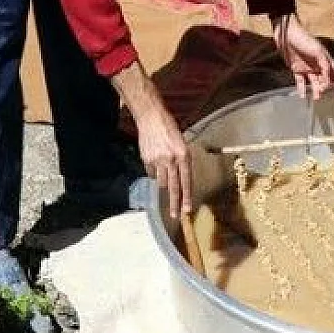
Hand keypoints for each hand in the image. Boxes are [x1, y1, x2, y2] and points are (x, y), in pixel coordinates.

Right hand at [112, 63, 192, 215]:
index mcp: (183, 154)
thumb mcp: (181, 143)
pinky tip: (155, 161)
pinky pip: (152, 173)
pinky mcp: (146, 160)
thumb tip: (180, 177)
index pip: (186, 180)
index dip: (186, 196)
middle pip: (173, 187)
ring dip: (163, 182)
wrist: (151, 116)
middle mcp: (171, 159)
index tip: (187, 209)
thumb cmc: (169, 127)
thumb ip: (182, 160)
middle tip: (175, 216)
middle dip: (174, 203)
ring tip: (164, 169)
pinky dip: (154, 172)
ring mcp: (158, 160)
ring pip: (161, 181)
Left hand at [270, 12, 333, 99]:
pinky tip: (303, 95)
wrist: (286, 35)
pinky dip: (302, 88)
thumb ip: (325, 65)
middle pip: (325, 79)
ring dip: (315, 90)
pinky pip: (300, 81)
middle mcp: (317, 64)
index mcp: (325, 58)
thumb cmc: (303, 39)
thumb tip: (328, 80)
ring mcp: (307, 67)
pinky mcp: (296, 69)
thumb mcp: (318, 51)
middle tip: (324, 94)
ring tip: (316, 97)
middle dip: (326, 88)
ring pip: (314, 82)